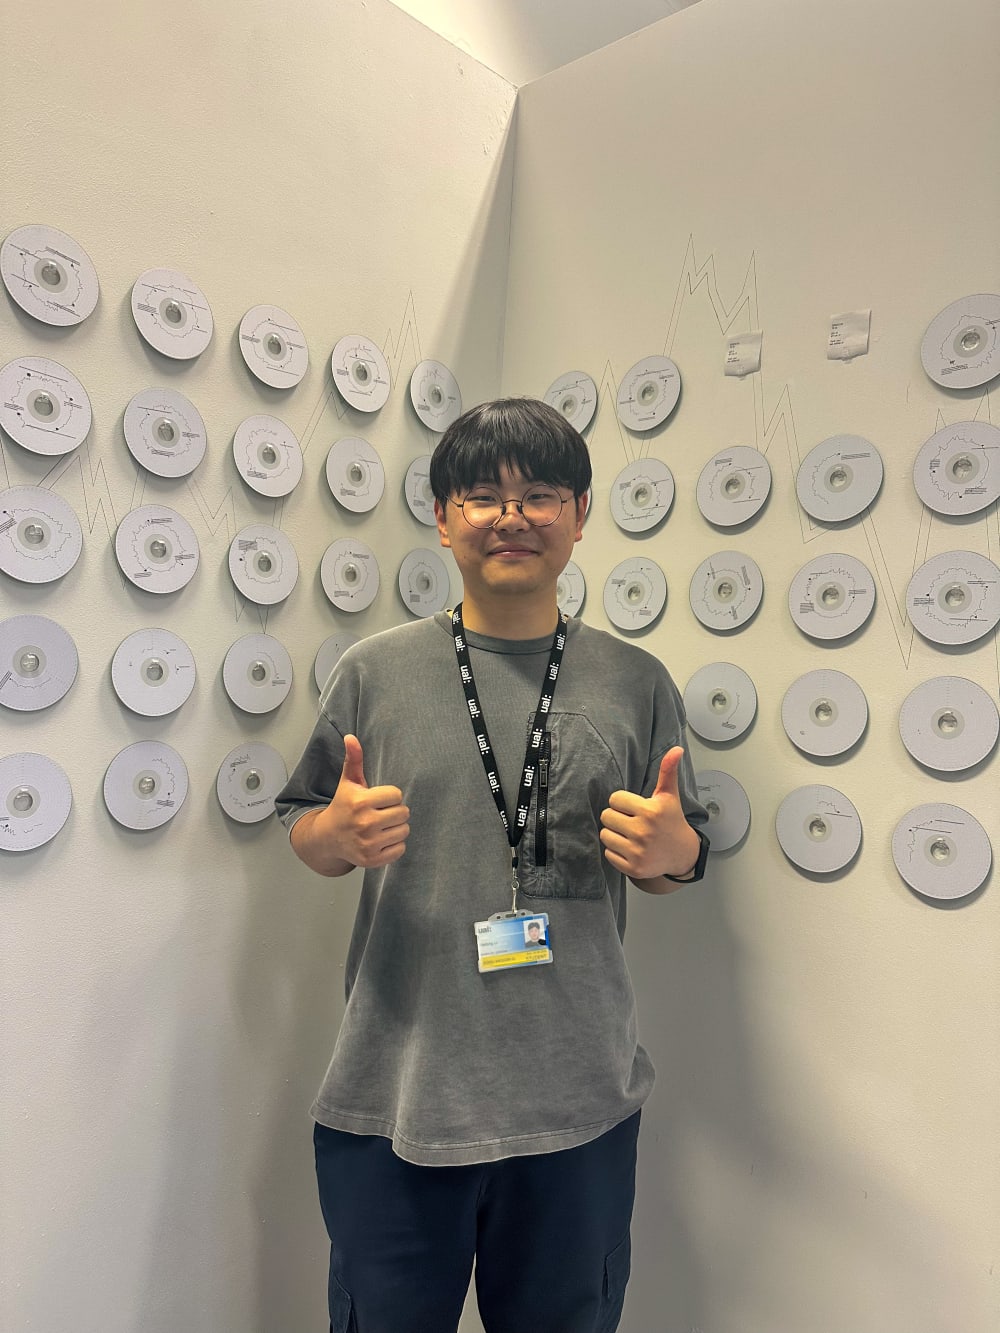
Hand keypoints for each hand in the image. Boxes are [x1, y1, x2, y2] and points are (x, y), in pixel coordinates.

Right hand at [292, 735, 409, 873]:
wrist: (327, 838)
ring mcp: (368, 844)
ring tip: (382, 826)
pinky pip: (400, 849)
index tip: (378, 800)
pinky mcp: (372, 860)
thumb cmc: (343, 806)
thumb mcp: (348, 782)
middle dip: (395, 812)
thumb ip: (354, 759)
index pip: (397, 795)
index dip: (390, 796)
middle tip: (381, 813)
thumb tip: (351, 737)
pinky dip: (395, 845)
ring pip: (404, 831)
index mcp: (360, 802)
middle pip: (404, 813)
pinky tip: (381, 839)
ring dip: (397, 828)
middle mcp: (364, 824)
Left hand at [599, 747, 699, 880]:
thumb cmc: (672, 821)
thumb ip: (668, 771)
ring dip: (614, 834)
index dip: (622, 802)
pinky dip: (616, 851)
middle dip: (617, 817)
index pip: (614, 799)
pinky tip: (631, 849)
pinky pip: (608, 854)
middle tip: (632, 822)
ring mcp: (638, 852)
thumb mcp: (669, 796)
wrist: (683, 854)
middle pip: (606, 816)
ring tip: (631, 835)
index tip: (635, 808)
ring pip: (604, 835)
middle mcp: (643, 832)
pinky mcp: (633, 868)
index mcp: (650, 811)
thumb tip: (676, 749)